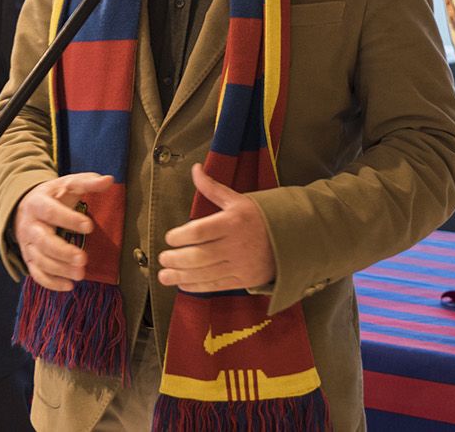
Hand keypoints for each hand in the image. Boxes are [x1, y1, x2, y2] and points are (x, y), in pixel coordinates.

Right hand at [11, 172, 112, 291]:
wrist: (24, 207)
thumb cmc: (52, 197)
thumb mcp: (67, 185)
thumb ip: (87, 182)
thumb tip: (109, 180)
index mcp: (38, 204)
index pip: (51, 212)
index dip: (68, 219)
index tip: (89, 226)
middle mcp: (30, 225)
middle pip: (43, 241)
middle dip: (62, 252)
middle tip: (83, 259)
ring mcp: (28, 245)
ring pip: (40, 260)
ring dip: (60, 269)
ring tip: (81, 274)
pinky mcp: (29, 259)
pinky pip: (36, 274)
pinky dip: (51, 283)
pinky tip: (69, 285)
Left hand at [157, 164, 274, 292]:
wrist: (293, 239)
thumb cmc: (260, 216)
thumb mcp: (237, 199)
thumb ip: (212, 187)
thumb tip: (195, 169)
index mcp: (233, 221)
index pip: (199, 232)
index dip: (179, 236)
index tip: (169, 238)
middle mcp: (236, 244)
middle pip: (199, 256)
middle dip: (176, 259)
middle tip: (162, 258)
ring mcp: (241, 264)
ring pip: (205, 274)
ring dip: (181, 277)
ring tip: (164, 276)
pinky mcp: (245, 280)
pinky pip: (217, 286)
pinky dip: (197, 286)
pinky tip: (183, 284)